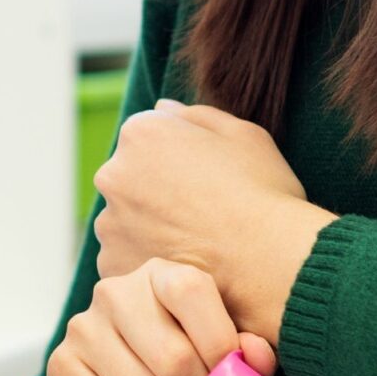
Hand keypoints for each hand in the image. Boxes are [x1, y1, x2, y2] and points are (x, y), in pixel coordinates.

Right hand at [45, 257, 276, 375]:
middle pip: (173, 357)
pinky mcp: (61, 366)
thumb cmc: (188, 350)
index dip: (221, 345)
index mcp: (160, 273)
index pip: (191, 293)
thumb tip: (254, 359)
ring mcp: (83, 328)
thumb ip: (247, 350)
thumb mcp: (223, 341)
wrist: (134, 367)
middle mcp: (115, 293)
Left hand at [93, 100, 331, 337]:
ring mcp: (108, 223)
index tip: (204, 181)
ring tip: (194, 245)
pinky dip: (147, 262)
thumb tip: (162, 109)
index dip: (178, 160)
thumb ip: (196, 115)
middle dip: (155, 192)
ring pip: (125, 221)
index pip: (146, 138)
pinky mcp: (112, 265)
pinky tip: (183, 267)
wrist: (267, 262)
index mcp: (141, 132)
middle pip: (128, 178)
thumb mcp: (243, 135)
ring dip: (147, 229)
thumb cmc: (263, 193)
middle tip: (200, 215)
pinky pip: (126, 259)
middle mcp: (113, 173)